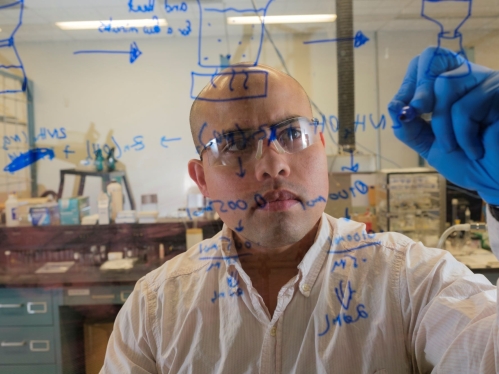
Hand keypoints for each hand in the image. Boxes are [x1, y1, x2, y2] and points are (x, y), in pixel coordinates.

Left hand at [388, 47, 498, 204]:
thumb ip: (410, 128)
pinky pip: (464, 108)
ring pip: (445, 86)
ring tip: (453, 147)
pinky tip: (475, 149)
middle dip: (418, 89)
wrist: (495, 179)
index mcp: (450, 84)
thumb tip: (393, 107)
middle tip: (416, 112)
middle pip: (432, 58)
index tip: (402, 109)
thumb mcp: (429, 145)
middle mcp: (468, 76)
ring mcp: (486, 81)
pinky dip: (462, 136)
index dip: (409, 82)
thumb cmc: (466, 161)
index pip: (426, 61)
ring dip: (441, 126)